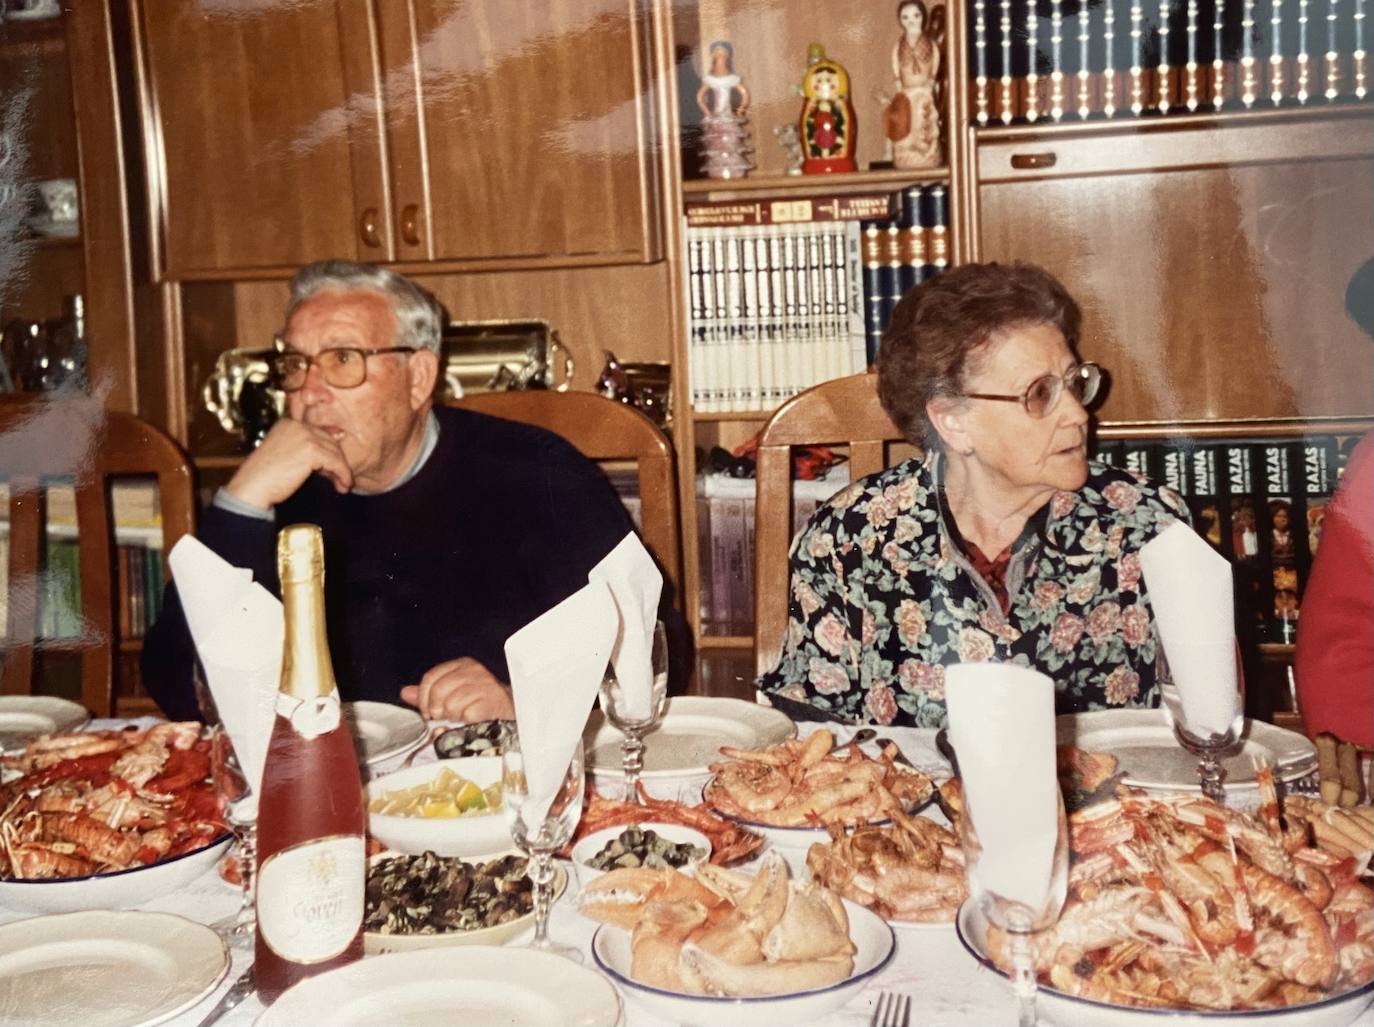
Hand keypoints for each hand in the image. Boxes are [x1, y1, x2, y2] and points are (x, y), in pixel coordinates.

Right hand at [223, 419, 352, 507]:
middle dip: (337, 461)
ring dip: (342, 470)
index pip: (318, 433)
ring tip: (343, 485)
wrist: (252, 487)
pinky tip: (342, 486)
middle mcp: (296, 425)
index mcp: (288, 423)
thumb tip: (336, 446)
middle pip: (329, 441)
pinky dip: (343, 475)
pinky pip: (336, 462)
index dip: (329, 451)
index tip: (335, 468)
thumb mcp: (285, 454)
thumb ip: (305, 448)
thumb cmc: (265, 476)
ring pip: (335, 452)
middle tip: (340, 478)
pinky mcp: (311, 450)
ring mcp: (304, 435)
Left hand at [400, 658, 514, 722]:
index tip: (427, 711)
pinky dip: (465, 722)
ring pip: (450, 705)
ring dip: (453, 716)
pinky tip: (471, 719)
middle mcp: (473, 671)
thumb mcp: (453, 691)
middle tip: (444, 716)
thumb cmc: (480, 699)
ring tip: (461, 716)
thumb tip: (406, 693)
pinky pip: (466, 715)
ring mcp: (483, 686)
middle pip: (438, 691)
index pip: (430, 678)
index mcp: (462, 665)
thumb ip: (429, 692)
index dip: (424, 698)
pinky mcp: (490, 702)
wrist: (510, 709)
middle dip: (436, 709)